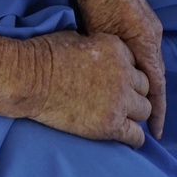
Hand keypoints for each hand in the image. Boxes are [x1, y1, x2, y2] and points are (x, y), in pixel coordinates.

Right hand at [27, 30, 152, 147]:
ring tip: (124, 118)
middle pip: (144, 87)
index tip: (119, 83)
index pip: (136, 64)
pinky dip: (134, 138)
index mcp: (117, 48)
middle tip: (121, 101)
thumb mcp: (79, 38)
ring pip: (145, 110)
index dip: (127, 74)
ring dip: (135, 113)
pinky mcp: (110, 124)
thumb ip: (99, 48)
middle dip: (134, 93)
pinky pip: (136, 135)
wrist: (31, 79)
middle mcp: (124, 73)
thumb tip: (101, 57)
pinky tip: (129, 138)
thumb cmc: (47, 55)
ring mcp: (119, 100)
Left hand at [73, 0, 165, 139]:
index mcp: (146, 39)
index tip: (157, 133)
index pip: (157, 85)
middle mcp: (154, 34)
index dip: (158, 111)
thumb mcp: (102, 33)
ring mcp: (150, 25)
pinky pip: (145, 51)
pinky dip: (140, 68)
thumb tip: (119, 85)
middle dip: (151, 101)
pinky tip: (129, 77)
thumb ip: (115, 60)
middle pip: (156, 76)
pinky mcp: (141, 19)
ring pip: (150, 63)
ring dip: (145, 85)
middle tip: (143, 127)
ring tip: (135, 107)